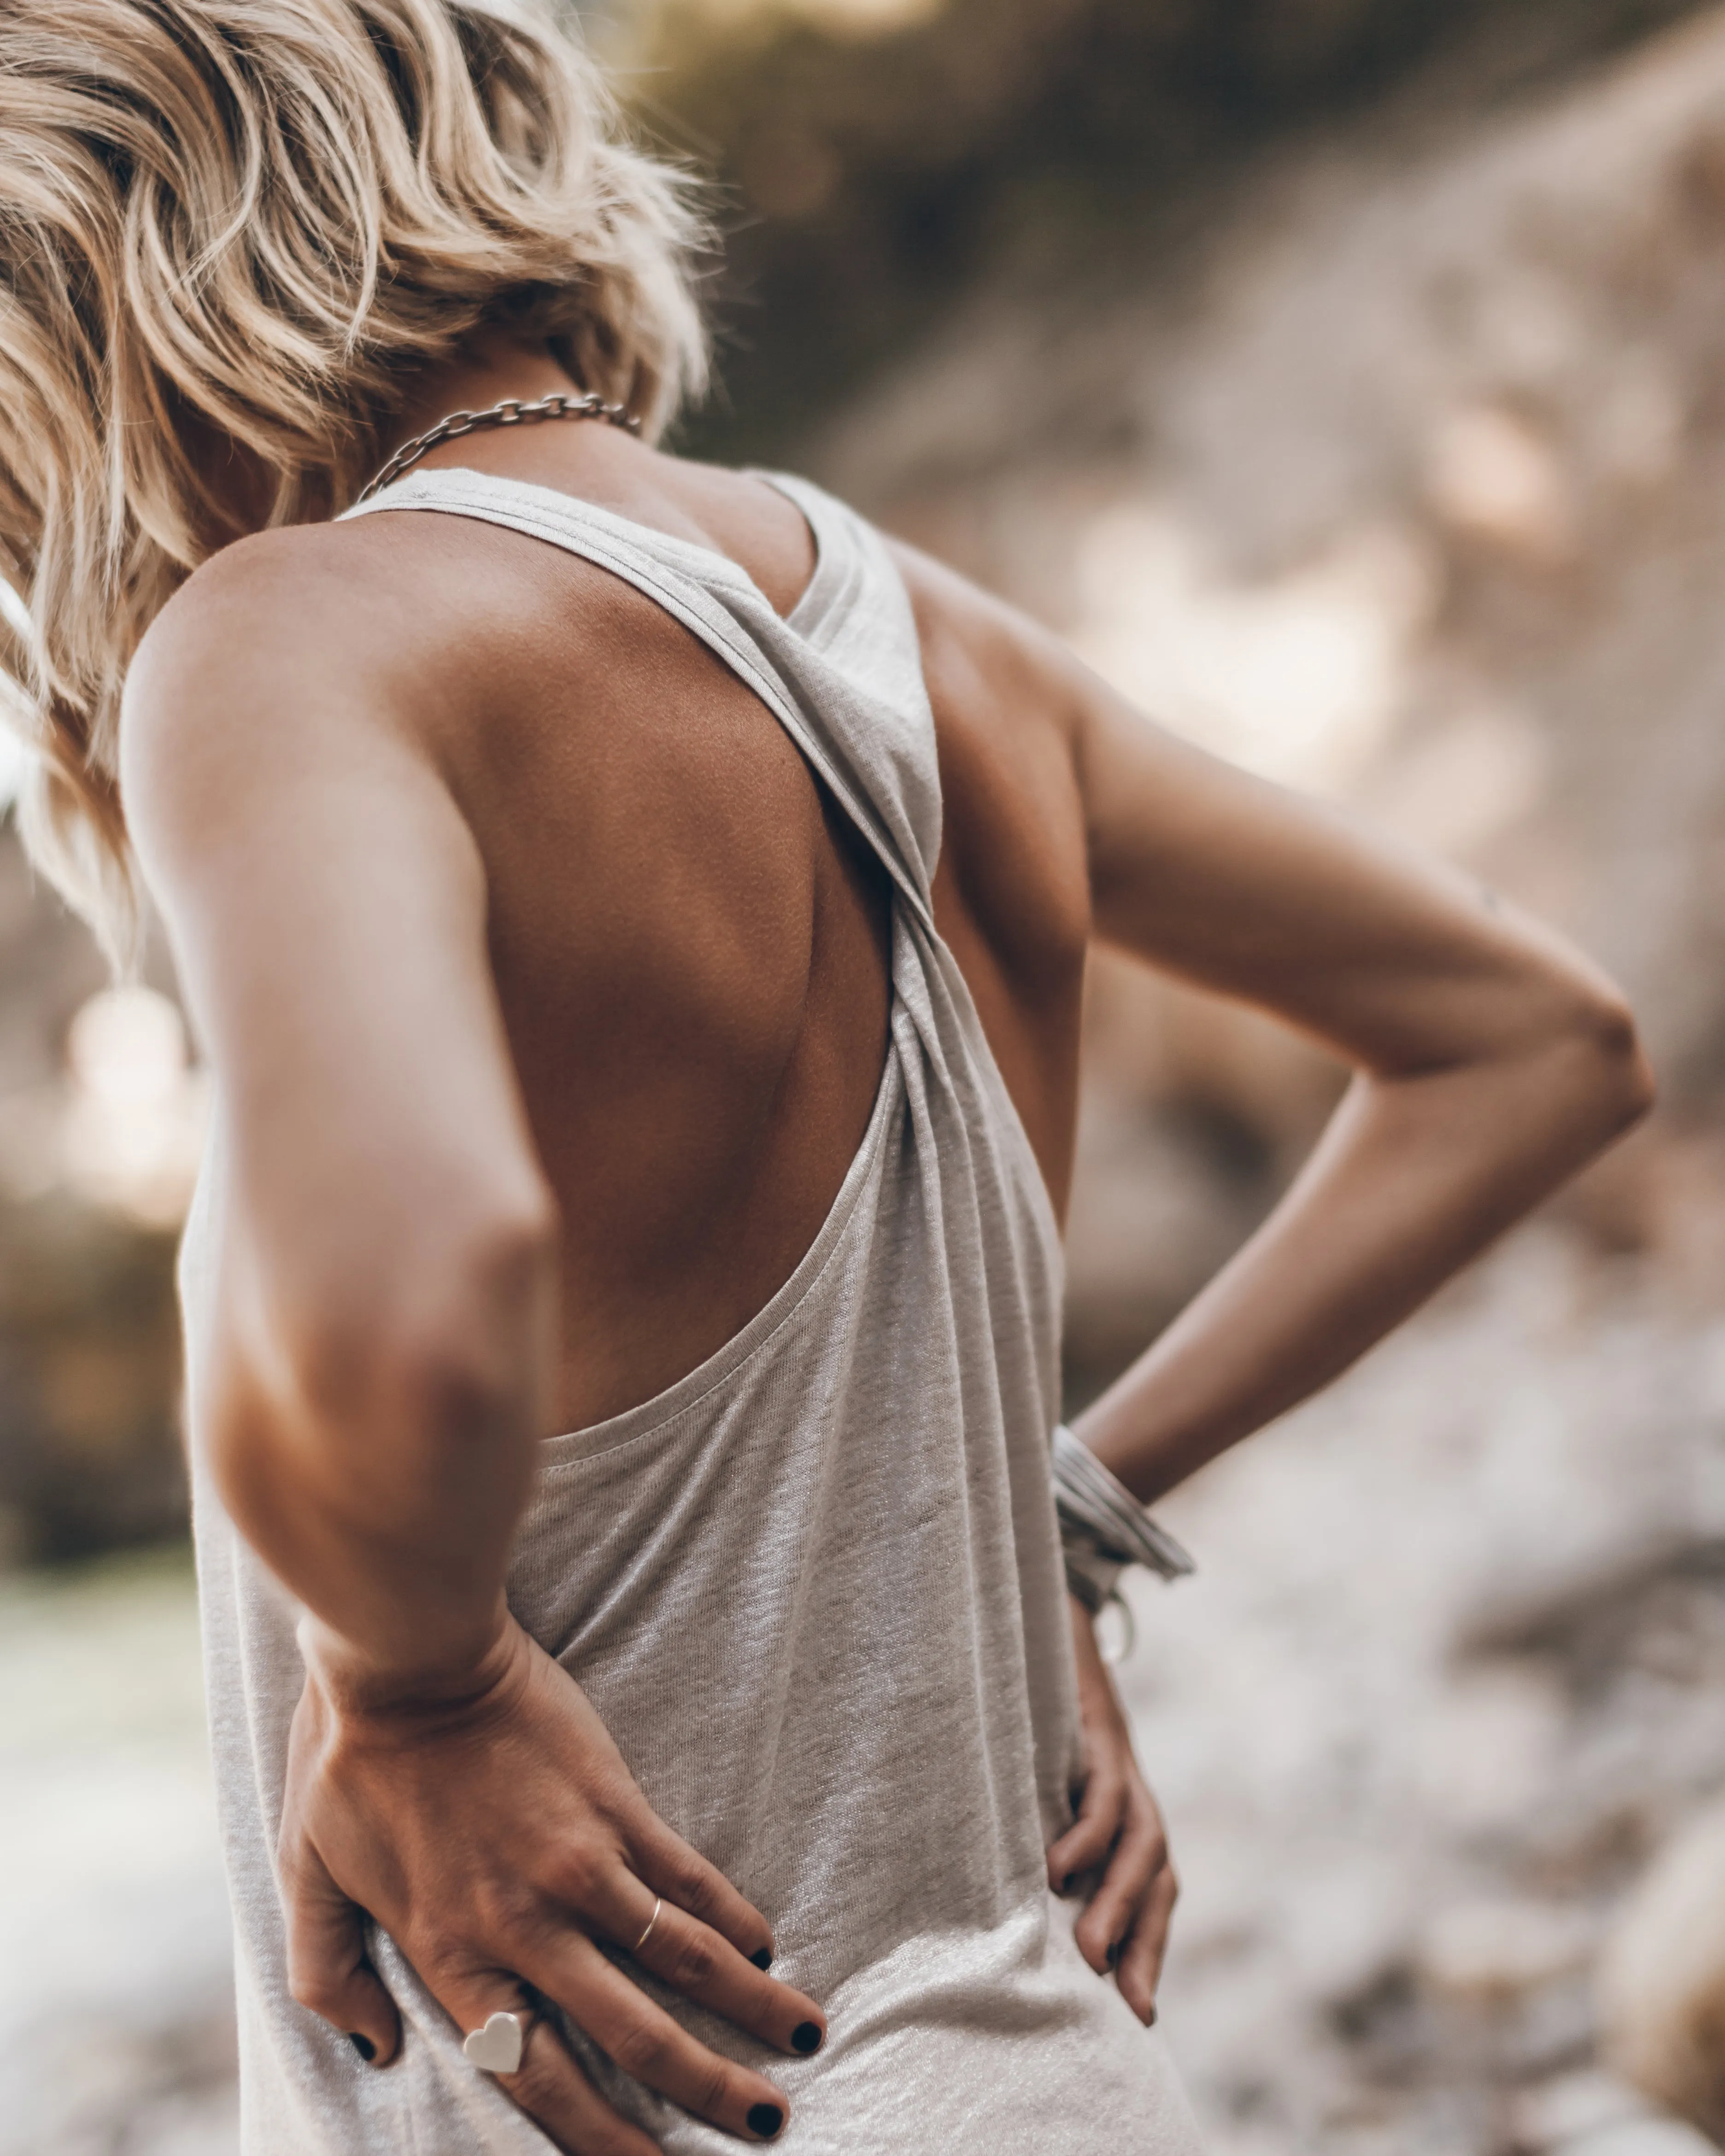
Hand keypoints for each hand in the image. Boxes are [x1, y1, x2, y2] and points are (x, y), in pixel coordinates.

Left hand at [279, 1611, 824, 2152]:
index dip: (597, 2138)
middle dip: (705, 2089)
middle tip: (764, 2129)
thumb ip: (328, 1975)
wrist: (408, 1654)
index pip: (534, 2076)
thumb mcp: (303, 1876)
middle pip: (632, 2033)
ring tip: (804, 2038)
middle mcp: (525, 1924)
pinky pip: (685, 1875)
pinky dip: (730, 1916)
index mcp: (451, 1954)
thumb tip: (372, 2051)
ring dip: (749, 2007)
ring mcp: (577, 1862)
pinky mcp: (612, 1803)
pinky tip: (765, 1945)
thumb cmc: (348, 1761)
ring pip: (680, 1957)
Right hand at [1046, 1595, 1176, 2025]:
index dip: (1150, 1948)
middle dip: (1142, 1941)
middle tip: (1123, 2005)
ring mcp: (1120, 1759)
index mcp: (1124, 1807)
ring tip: (1090, 1955)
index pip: (1154, 1890)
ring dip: (1118, 1901)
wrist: (1046, 1613)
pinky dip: (1089, 1832)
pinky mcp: (1098, 1727)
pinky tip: (1059, 1869)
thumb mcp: (1037, 1777)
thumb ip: (1034, 1829)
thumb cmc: (1032, 1706)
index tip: (1141, 2017)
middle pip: (1156, 1876)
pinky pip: (1105, 1788)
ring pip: (1140, 1841)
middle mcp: (1133, 1790)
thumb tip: (1000, 1900)